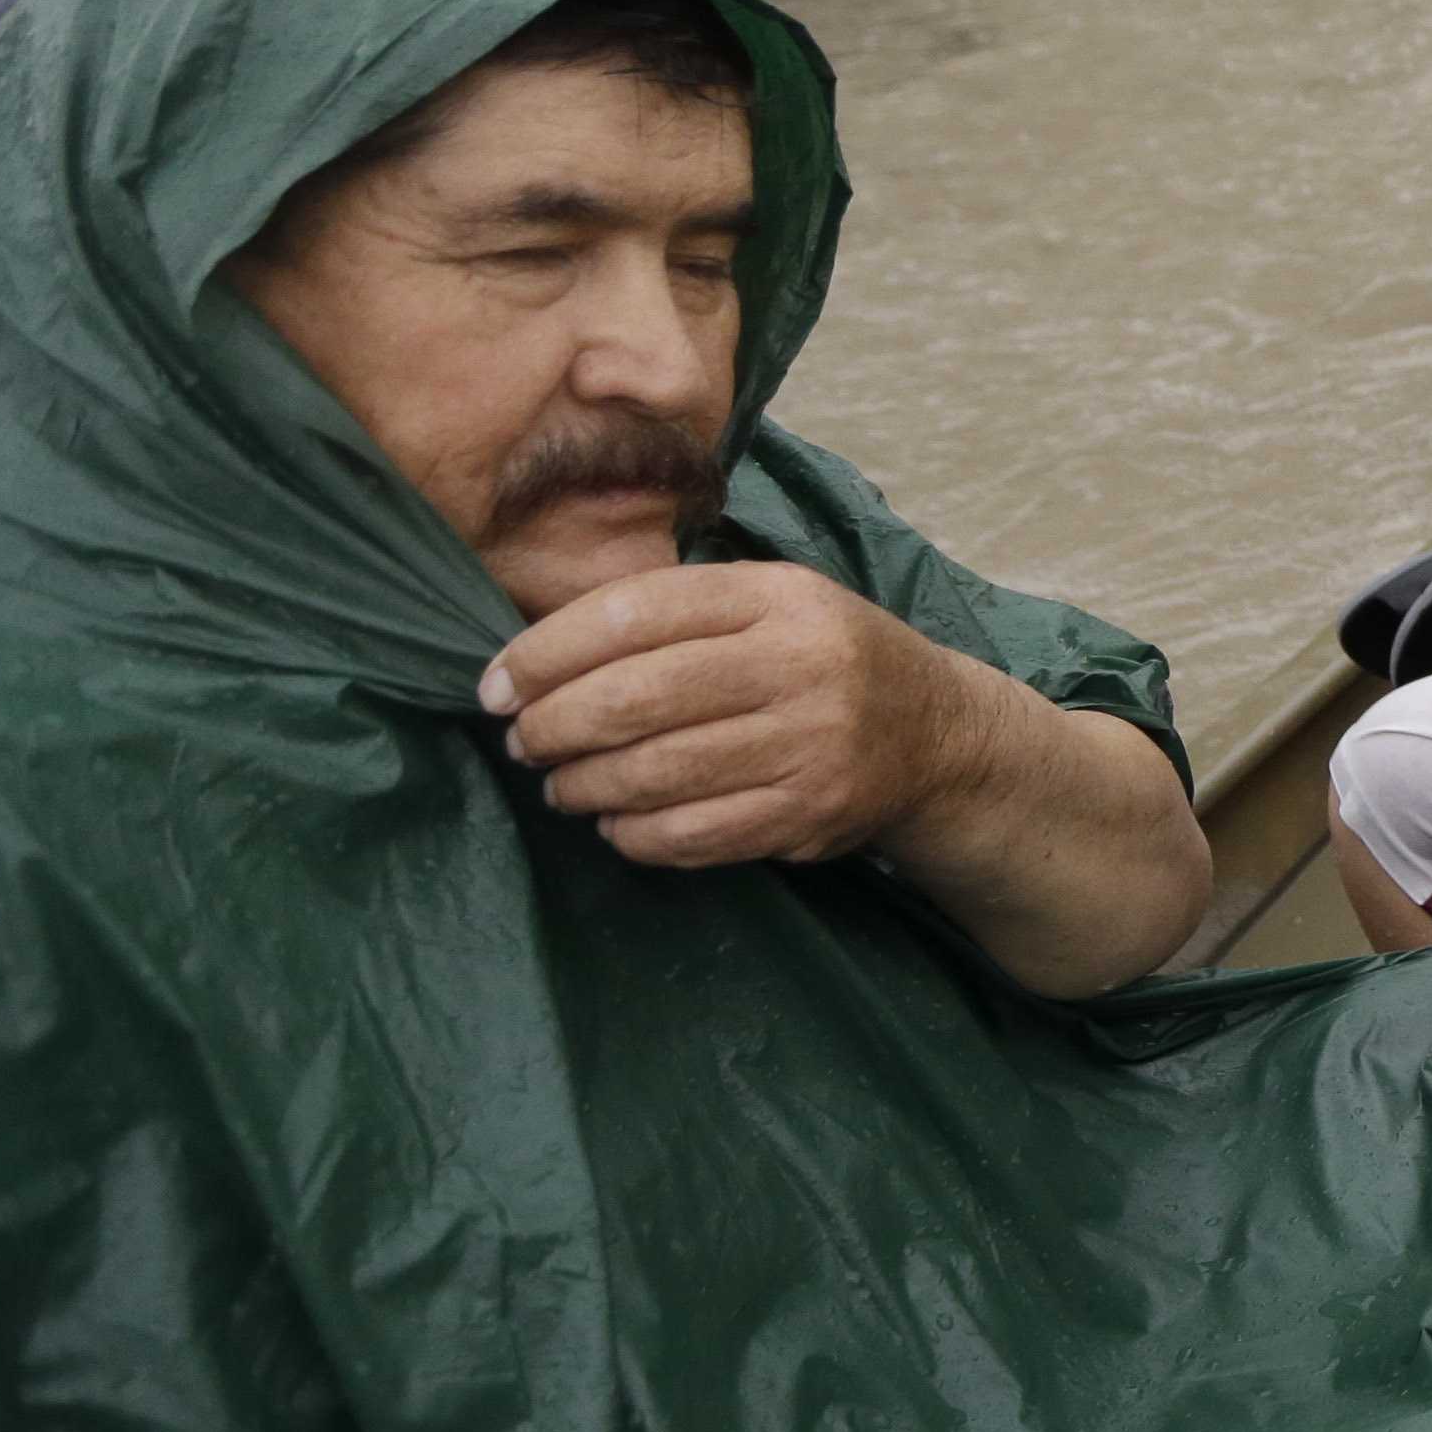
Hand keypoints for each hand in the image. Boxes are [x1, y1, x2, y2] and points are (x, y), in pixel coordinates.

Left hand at [482, 562, 987, 871]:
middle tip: (522, 741)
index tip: (495, 686)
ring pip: (656, 773)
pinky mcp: (809, 814)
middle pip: (636, 697)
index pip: (634, 614)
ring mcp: (811, 745)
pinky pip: (691, 834)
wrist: (936, 734)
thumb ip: (673, 614)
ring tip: (560, 783)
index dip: (546, 653)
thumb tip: (535, 657)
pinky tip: (617, 820)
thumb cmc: (821, 659)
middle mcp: (801, 665)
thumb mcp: (769, 603)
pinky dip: (634, 833)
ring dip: (582, 784)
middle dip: (553, 725)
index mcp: (778, 598)